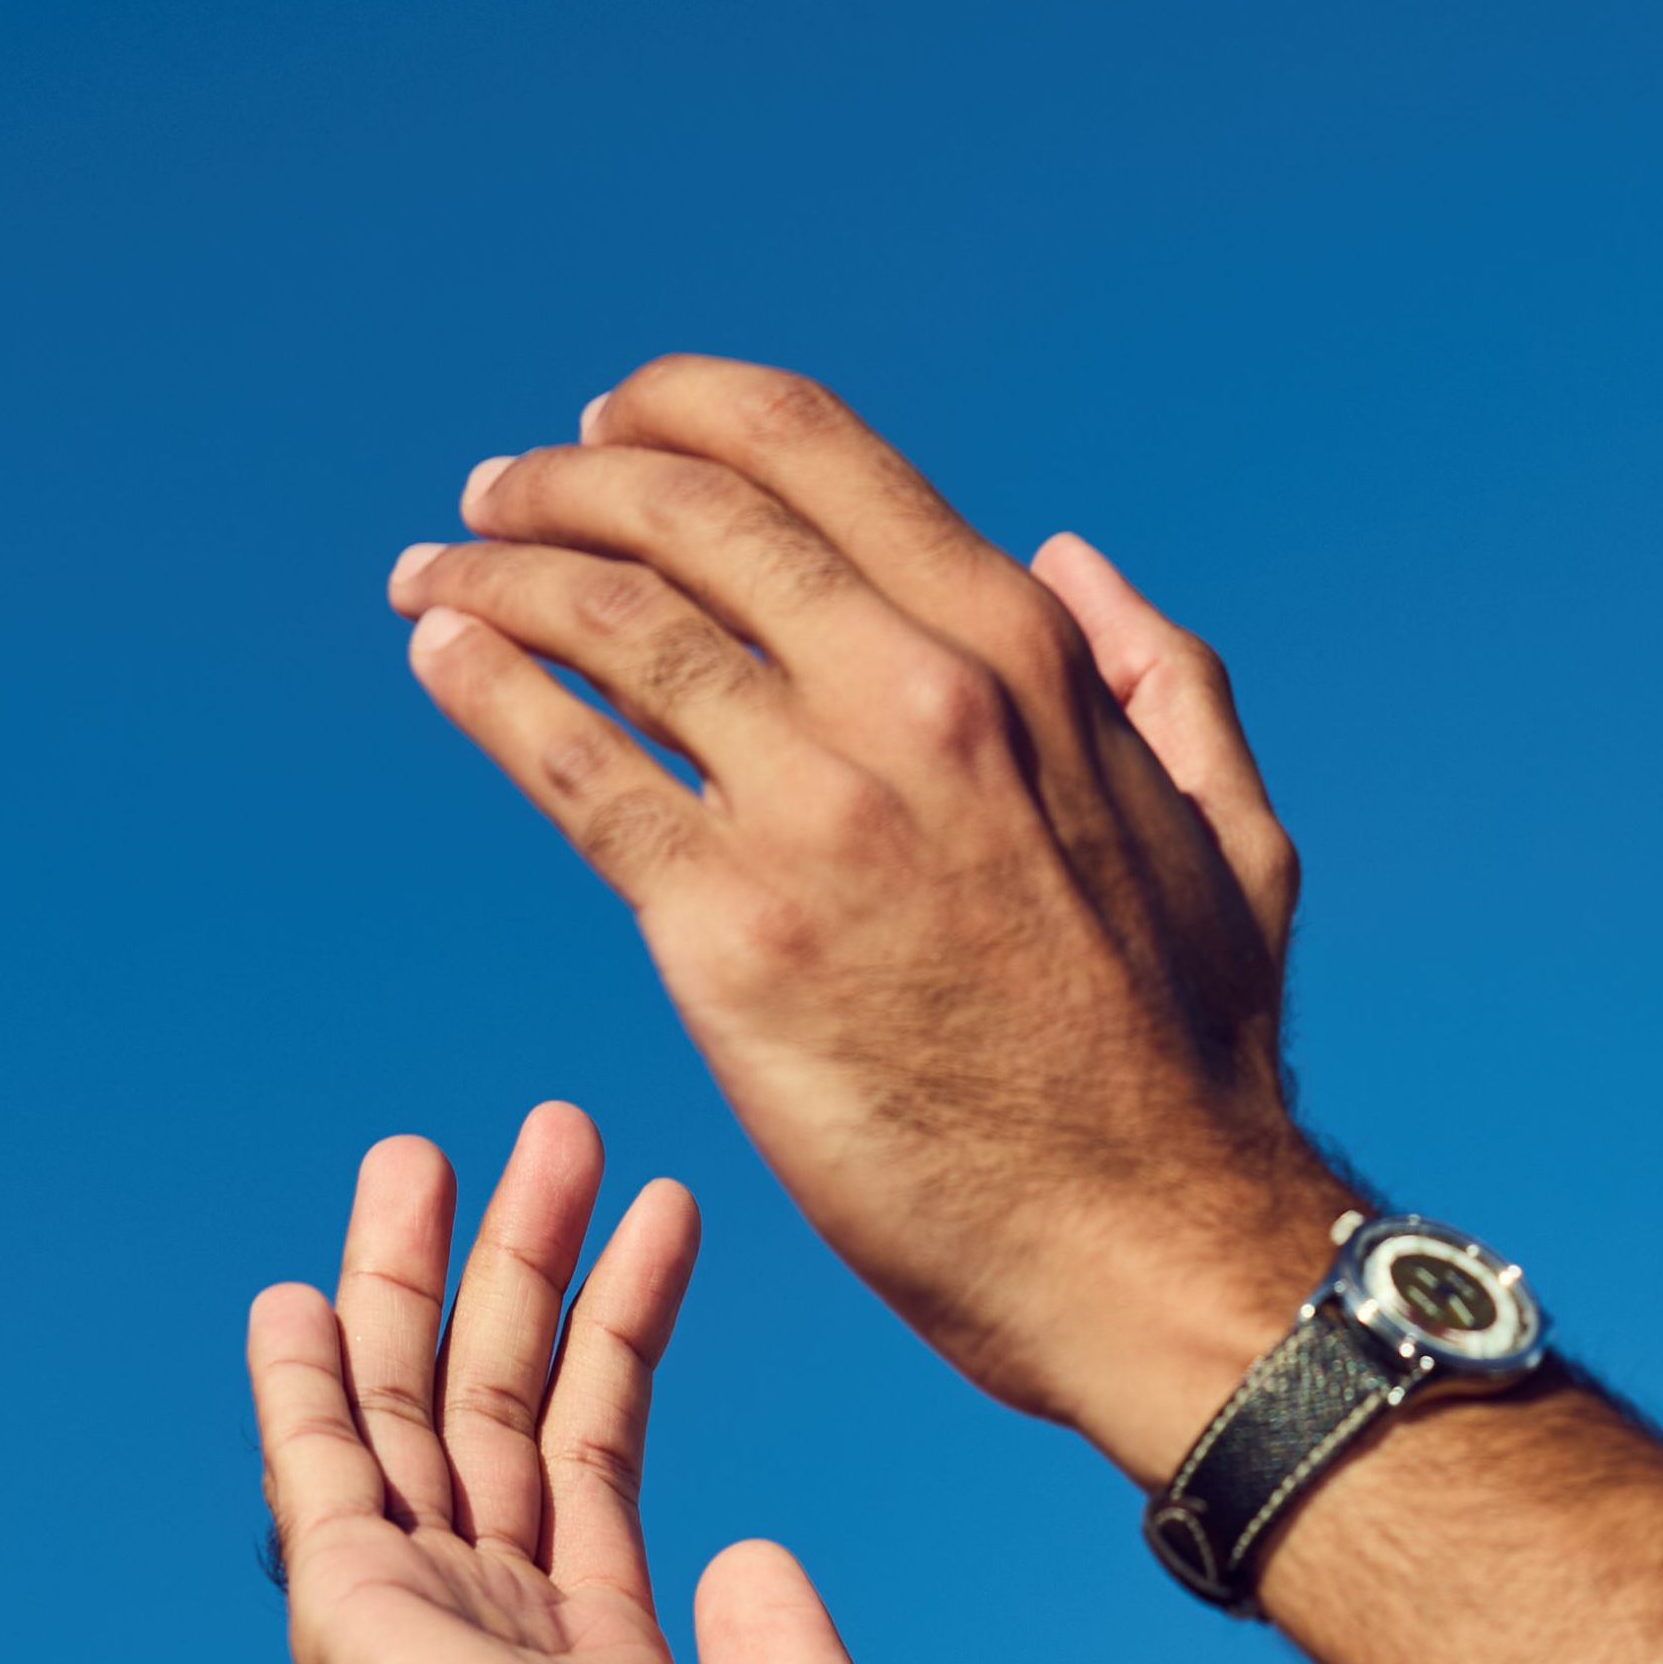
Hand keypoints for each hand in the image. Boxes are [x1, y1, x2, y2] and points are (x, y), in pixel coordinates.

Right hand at [250, 1097, 922, 1663]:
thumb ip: (794, 1659)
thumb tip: (753, 1555)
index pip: (600, 1466)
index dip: (630, 1330)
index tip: (666, 1209)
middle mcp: (497, 1649)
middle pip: (496, 1417)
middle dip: (524, 1269)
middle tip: (552, 1133)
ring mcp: (423, 1634)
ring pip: (408, 1417)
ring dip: (417, 1281)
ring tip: (431, 1151)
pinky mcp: (361, 1620)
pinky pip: (319, 1478)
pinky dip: (302, 1387)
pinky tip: (298, 1294)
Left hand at [384, 366, 1342, 1473]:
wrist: (1150, 1248)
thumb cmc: (1193, 1073)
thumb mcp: (1230, 833)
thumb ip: (1161, 678)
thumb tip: (1074, 560)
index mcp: (1018, 651)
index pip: (807, 453)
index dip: (683, 416)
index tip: (611, 432)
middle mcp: (911, 694)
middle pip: (684, 515)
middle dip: (565, 485)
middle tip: (495, 499)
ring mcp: (817, 810)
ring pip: (612, 627)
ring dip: (496, 579)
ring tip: (432, 583)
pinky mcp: (735, 936)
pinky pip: (576, 772)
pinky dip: (489, 693)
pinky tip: (441, 662)